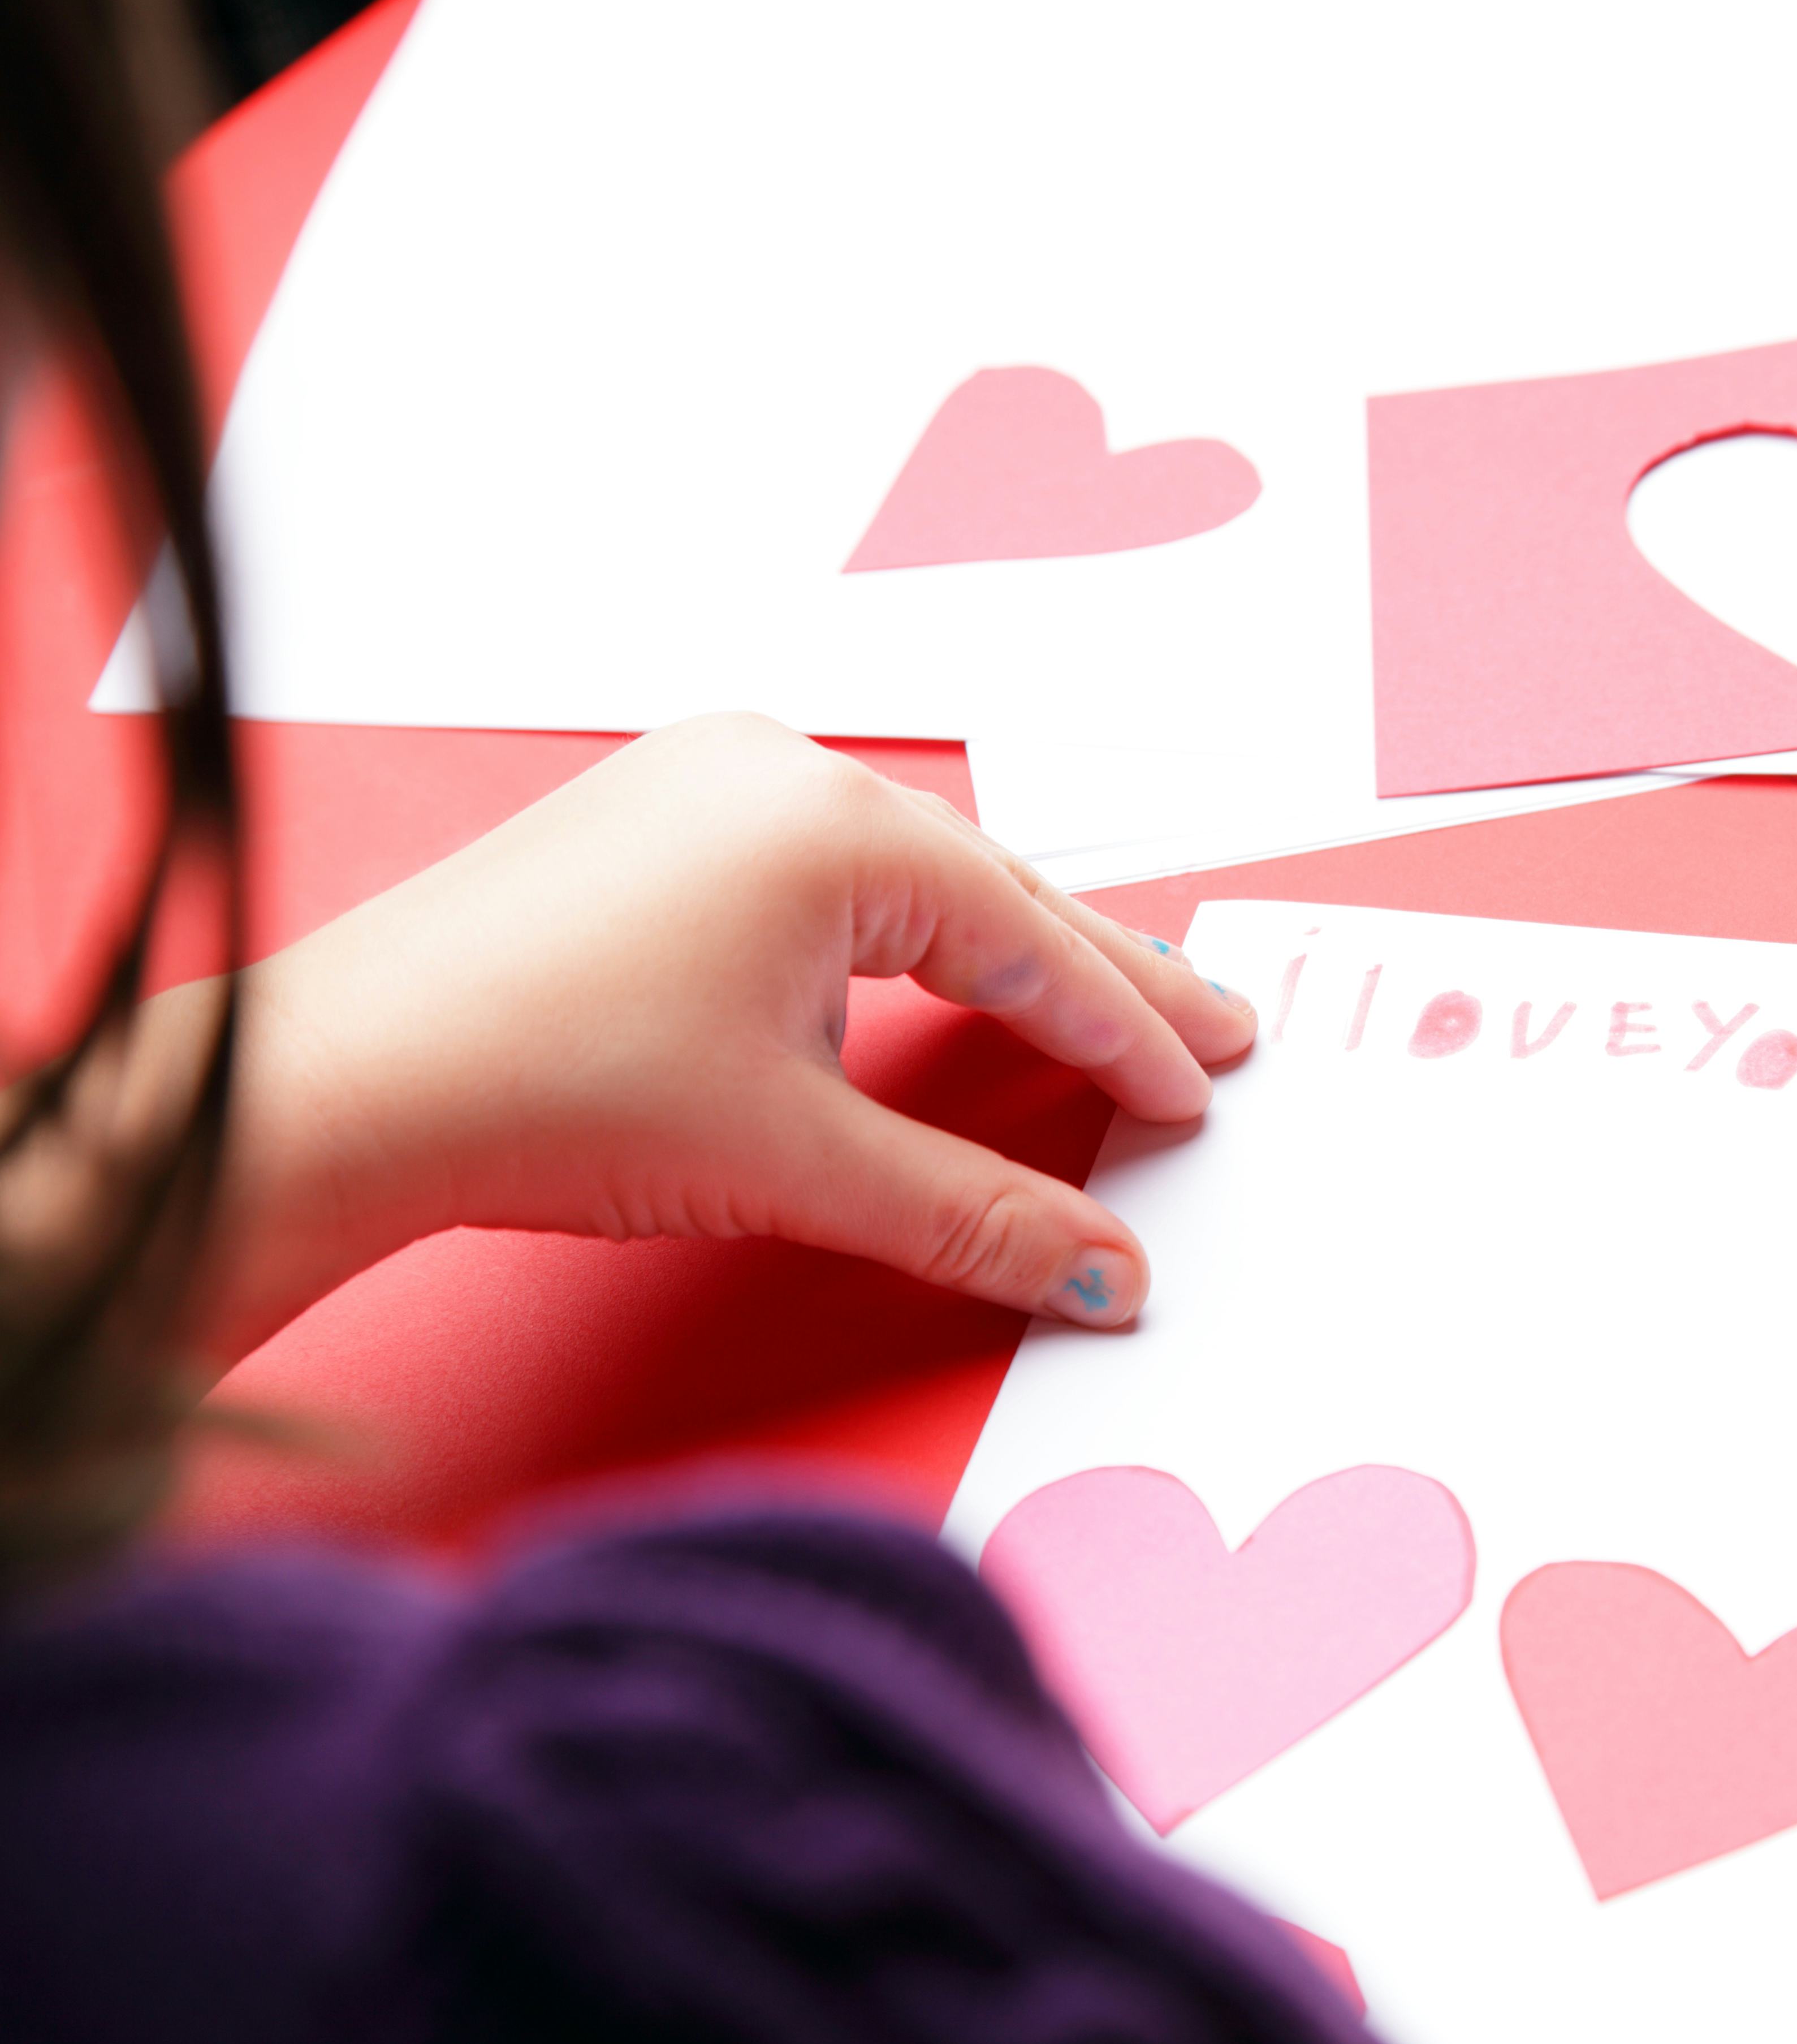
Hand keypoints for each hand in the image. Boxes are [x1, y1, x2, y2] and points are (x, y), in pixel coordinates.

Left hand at [202, 715, 1253, 1354]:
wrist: (340, 1086)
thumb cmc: (540, 1090)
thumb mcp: (799, 1163)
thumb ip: (974, 1216)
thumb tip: (1098, 1272)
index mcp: (833, 827)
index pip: (1030, 943)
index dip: (1128, 1030)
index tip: (1197, 1087)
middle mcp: (778, 771)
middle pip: (991, 892)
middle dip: (1104, 972)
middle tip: (1210, 1027)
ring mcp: (706, 780)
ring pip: (913, 876)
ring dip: (1010, 946)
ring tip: (1103, 1001)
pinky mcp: (653, 816)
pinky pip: (830, 864)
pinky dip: (910, 927)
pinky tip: (949, 962)